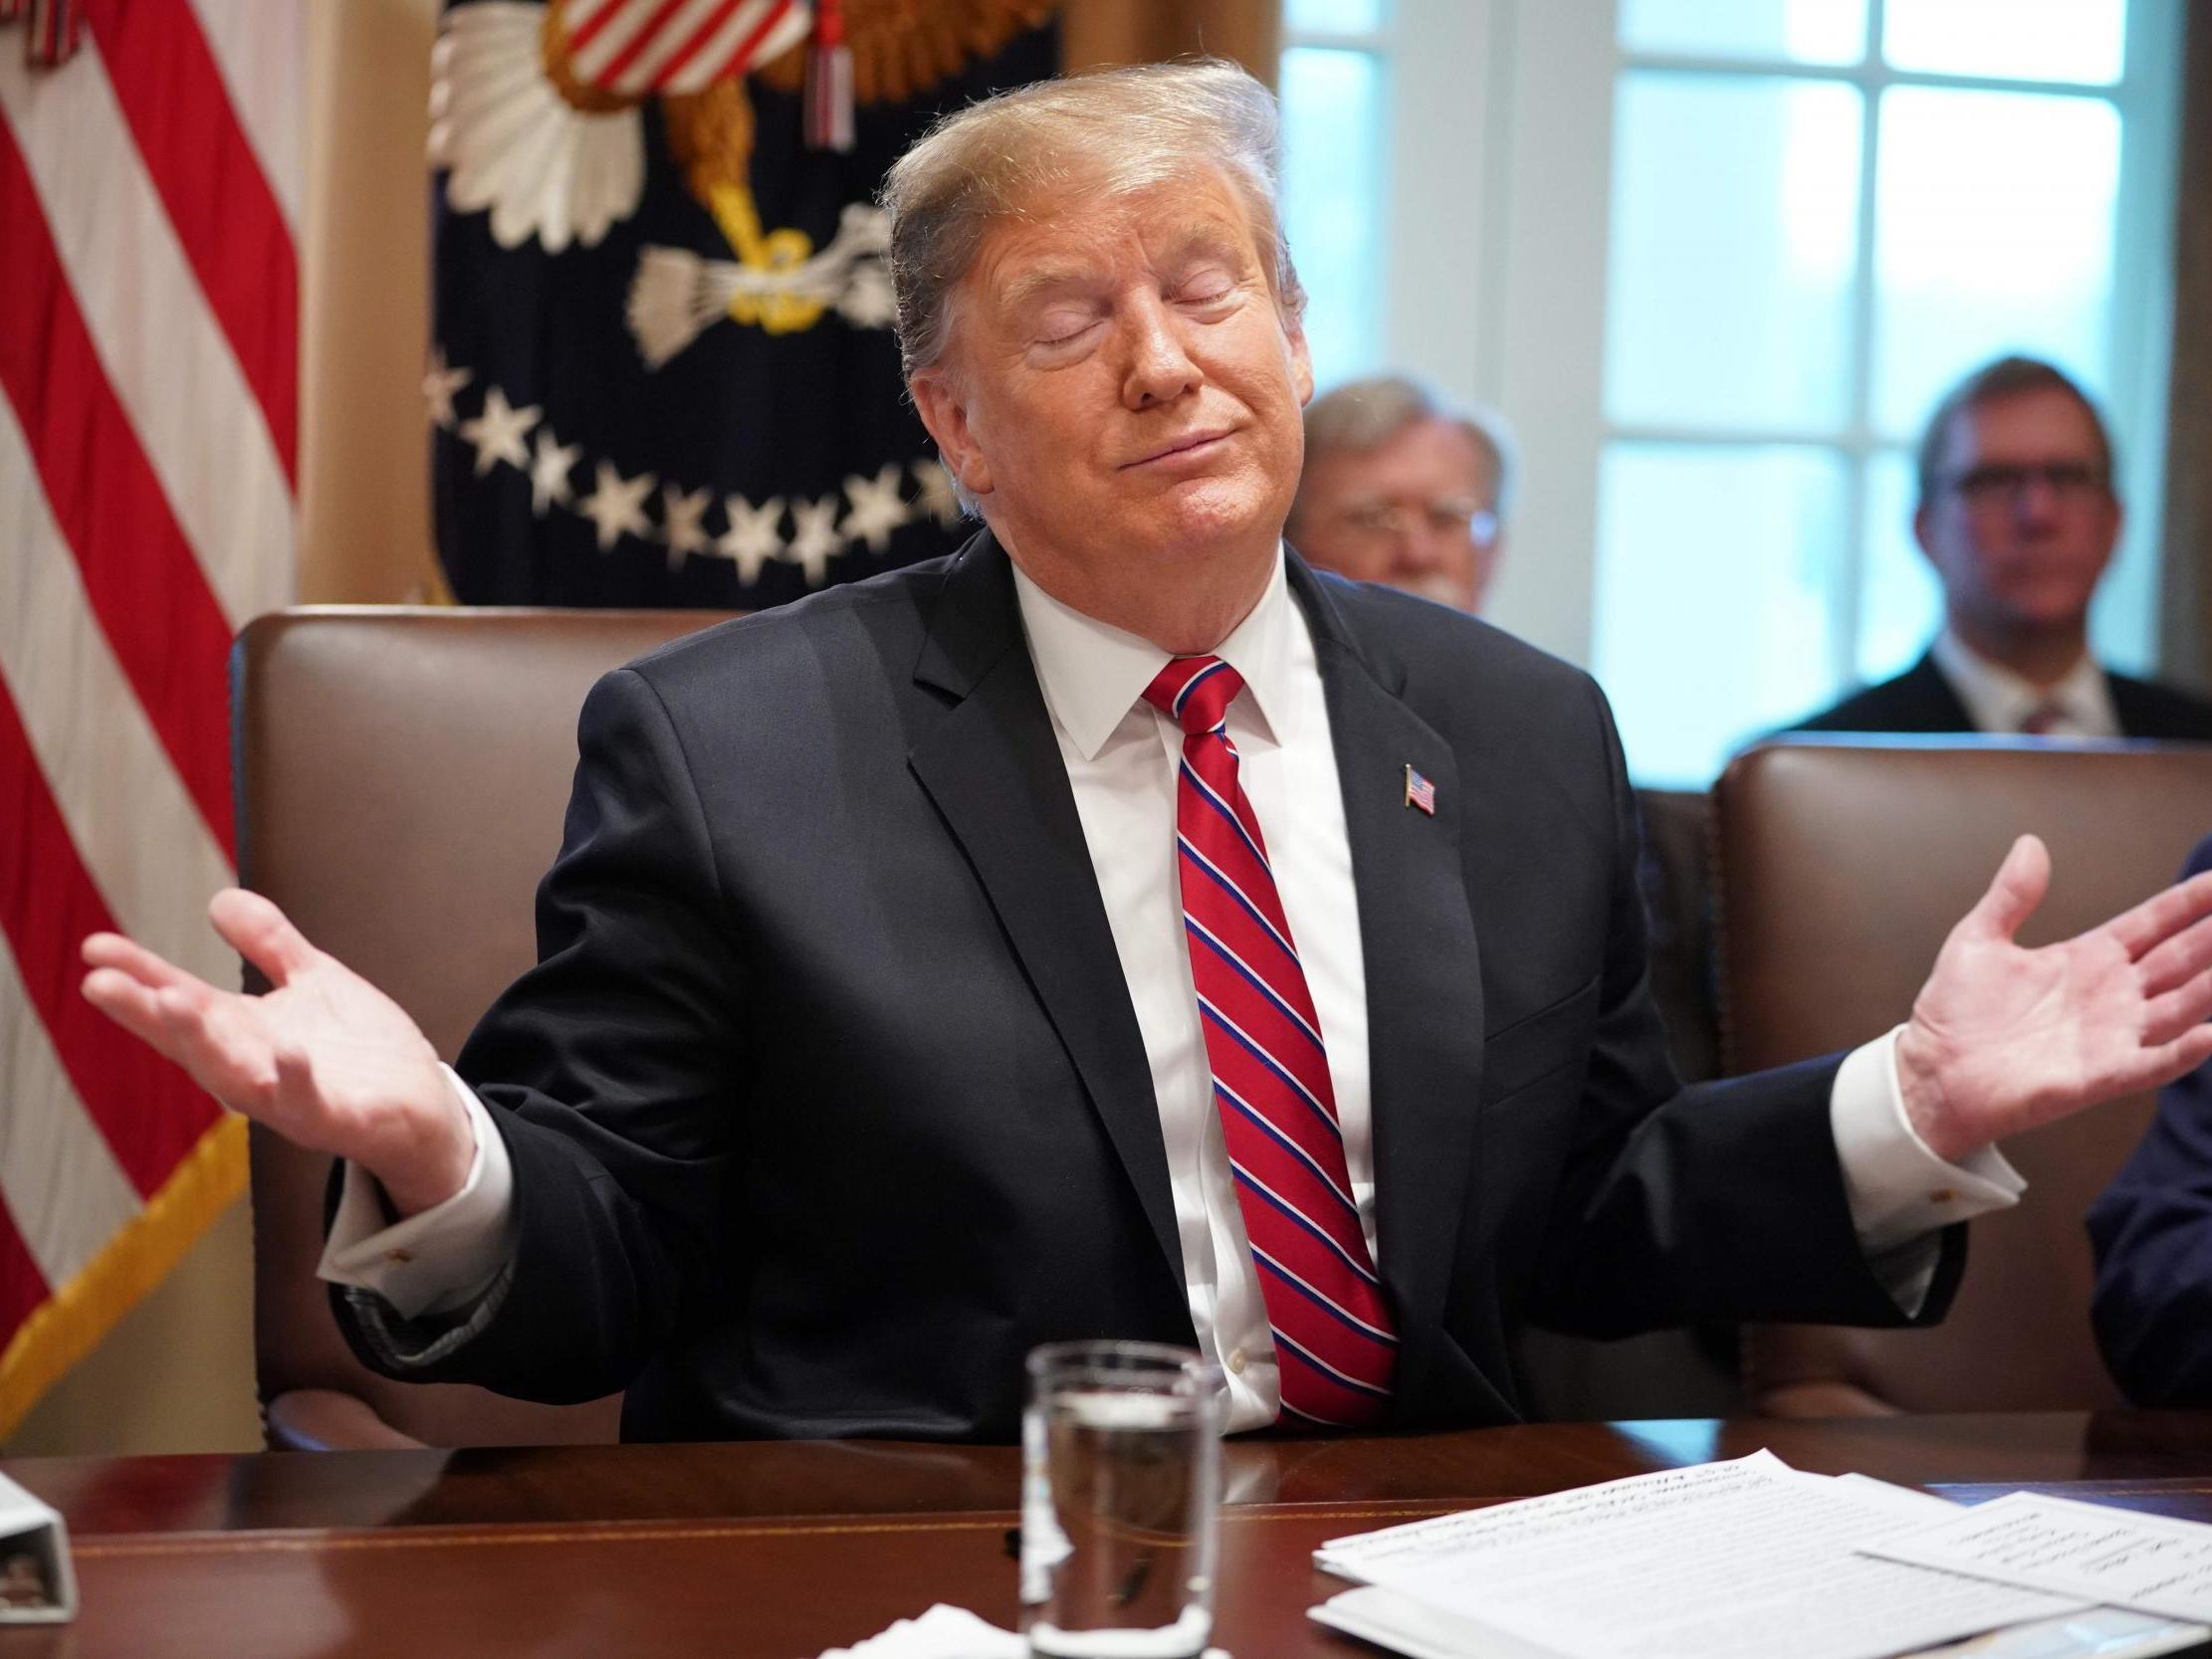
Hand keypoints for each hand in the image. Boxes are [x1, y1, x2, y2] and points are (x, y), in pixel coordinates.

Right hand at [80, 889, 470, 1215]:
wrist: (423, 1109)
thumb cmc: (360, 1051)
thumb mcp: (314, 983)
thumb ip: (270, 945)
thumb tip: (222, 899)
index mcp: (245, 1034)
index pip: (180, 1003)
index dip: (138, 978)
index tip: (94, 949)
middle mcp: (257, 1068)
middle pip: (192, 1042)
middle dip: (148, 1013)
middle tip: (102, 983)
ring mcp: (294, 1097)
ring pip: (237, 1077)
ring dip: (204, 1043)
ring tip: (174, 1002)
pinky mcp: (340, 1118)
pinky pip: (312, 1102)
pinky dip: (296, 1080)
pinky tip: (288, 1052)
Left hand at [1897, 835, 2211, 1161]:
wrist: (1931, 1072)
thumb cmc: (1954, 1010)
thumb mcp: (1979, 939)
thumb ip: (2011, 895)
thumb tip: (2031, 843)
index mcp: (2087, 958)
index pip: (2152, 924)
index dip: (2187, 902)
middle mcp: (2110, 995)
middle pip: (2180, 959)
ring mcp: (2110, 1036)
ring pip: (2180, 1007)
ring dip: (2208, 989)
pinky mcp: (2099, 1076)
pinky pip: (2152, 1063)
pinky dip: (2183, 1051)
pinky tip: (2208, 1034)